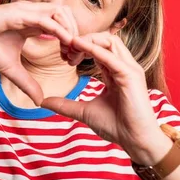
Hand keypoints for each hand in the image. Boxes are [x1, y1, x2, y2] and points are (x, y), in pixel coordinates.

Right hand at [0, 1, 77, 105]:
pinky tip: (66, 43)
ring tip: (71, 51)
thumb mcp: (10, 69)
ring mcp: (27, 10)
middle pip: (67, 15)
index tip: (72, 60)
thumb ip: (26, 82)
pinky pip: (46, 19)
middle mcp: (33, 13)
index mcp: (33, 24)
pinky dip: (59, 29)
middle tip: (75, 56)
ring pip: (61, 12)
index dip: (72, 41)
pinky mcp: (19, 13)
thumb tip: (39, 100)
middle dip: (77, 34)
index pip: (62, 26)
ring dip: (71, 30)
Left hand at [42, 32, 171, 164]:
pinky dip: (93, 48)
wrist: (135, 141)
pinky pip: (110, 55)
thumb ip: (65, 104)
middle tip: (65, 49)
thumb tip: (43, 101)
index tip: (64, 56)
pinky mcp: (131, 75)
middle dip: (83, 39)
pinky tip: (77, 45)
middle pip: (104, 39)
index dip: (80, 47)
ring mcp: (129, 69)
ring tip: (70, 47)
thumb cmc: (116, 126)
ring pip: (110, 40)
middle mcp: (124, 67)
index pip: (98, 49)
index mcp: (115, 72)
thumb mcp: (84, 111)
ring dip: (88, 40)